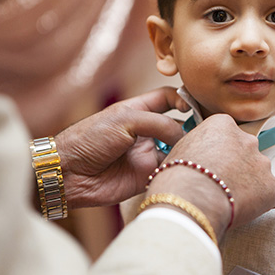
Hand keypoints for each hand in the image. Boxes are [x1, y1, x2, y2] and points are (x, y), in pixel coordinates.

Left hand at [56, 87, 188, 208]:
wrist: (68, 174)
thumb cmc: (88, 140)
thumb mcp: (125, 120)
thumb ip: (158, 123)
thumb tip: (185, 135)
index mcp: (138, 111)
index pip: (168, 98)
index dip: (184, 99)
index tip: (194, 107)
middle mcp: (146, 131)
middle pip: (179, 124)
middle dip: (193, 125)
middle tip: (207, 129)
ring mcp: (147, 153)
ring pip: (178, 148)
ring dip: (187, 148)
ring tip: (197, 148)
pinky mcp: (147, 175)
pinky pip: (170, 170)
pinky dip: (178, 167)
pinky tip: (184, 165)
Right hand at [146, 114, 274, 240]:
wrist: (189, 200)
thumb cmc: (176, 177)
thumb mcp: (180, 149)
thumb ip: (198, 146)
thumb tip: (198, 156)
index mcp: (222, 124)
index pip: (227, 134)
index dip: (219, 151)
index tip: (212, 164)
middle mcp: (247, 139)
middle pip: (246, 151)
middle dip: (237, 166)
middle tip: (221, 183)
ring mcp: (262, 163)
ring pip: (260, 172)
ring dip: (249, 183)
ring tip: (229, 199)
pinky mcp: (272, 187)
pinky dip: (265, 201)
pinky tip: (247, 209)